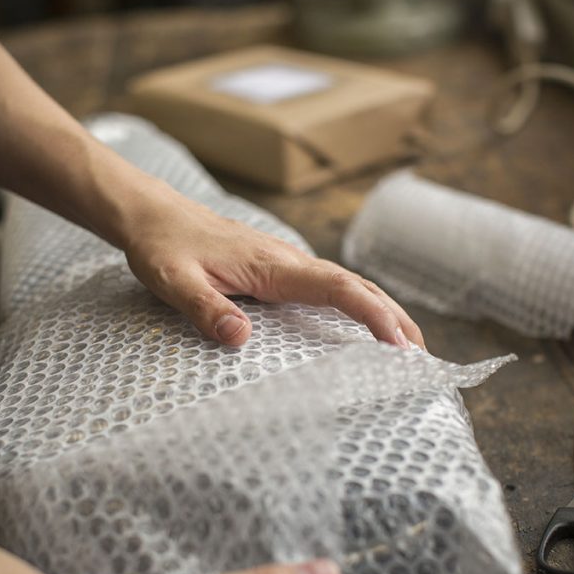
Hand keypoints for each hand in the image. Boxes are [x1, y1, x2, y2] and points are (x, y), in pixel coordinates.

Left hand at [123, 184, 425, 349]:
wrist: (151, 214)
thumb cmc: (162, 246)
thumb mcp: (173, 281)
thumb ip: (205, 308)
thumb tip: (240, 339)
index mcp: (273, 265)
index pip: (338, 288)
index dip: (372, 316)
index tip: (398, 346)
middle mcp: (288, 261)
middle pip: (356, 286)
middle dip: (394, 318)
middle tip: (422, 359)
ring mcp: (285, 263)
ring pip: (347, 284)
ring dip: (381, 311)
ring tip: (407, 346)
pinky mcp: (276, 268)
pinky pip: (328, 286)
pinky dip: (356, 305)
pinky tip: (359, 325)